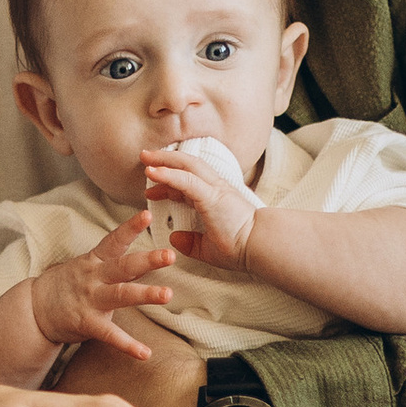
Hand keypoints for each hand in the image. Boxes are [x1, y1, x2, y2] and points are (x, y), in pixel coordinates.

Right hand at [28, 208, 176, 359]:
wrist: (35, 307)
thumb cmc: (69, 284)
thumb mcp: (90, 267)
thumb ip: (119, 264)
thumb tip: (149, 258)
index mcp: (95, 261)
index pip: (114, 240)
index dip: (131, 227)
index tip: (148, 214)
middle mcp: (94, 277)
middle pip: (123, 266)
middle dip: (147, 260)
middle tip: (170, 255)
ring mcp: (91, 300)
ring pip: (120, 295)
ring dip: (144, 294)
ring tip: (167, 294)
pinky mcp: (87, 323)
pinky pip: (110, 334)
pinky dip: (128, 345)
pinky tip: (145, 353)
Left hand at [141, 148, 257, 271]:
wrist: (261, 248)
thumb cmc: (242, 248)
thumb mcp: (209, 248)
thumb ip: (192, 243)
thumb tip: (174, 238)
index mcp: (214, 198)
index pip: (187, 183)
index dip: (168, 183)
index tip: (150, 190)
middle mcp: (215, 188)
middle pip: (187, 166)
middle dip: (164, 160)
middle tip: (144, 158)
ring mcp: (215, 189)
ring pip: (187, 166)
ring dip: (164, 160)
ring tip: (145, 157)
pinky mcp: (212, 196)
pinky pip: (186, 180)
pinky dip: (168, 174)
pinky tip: (153, 172)